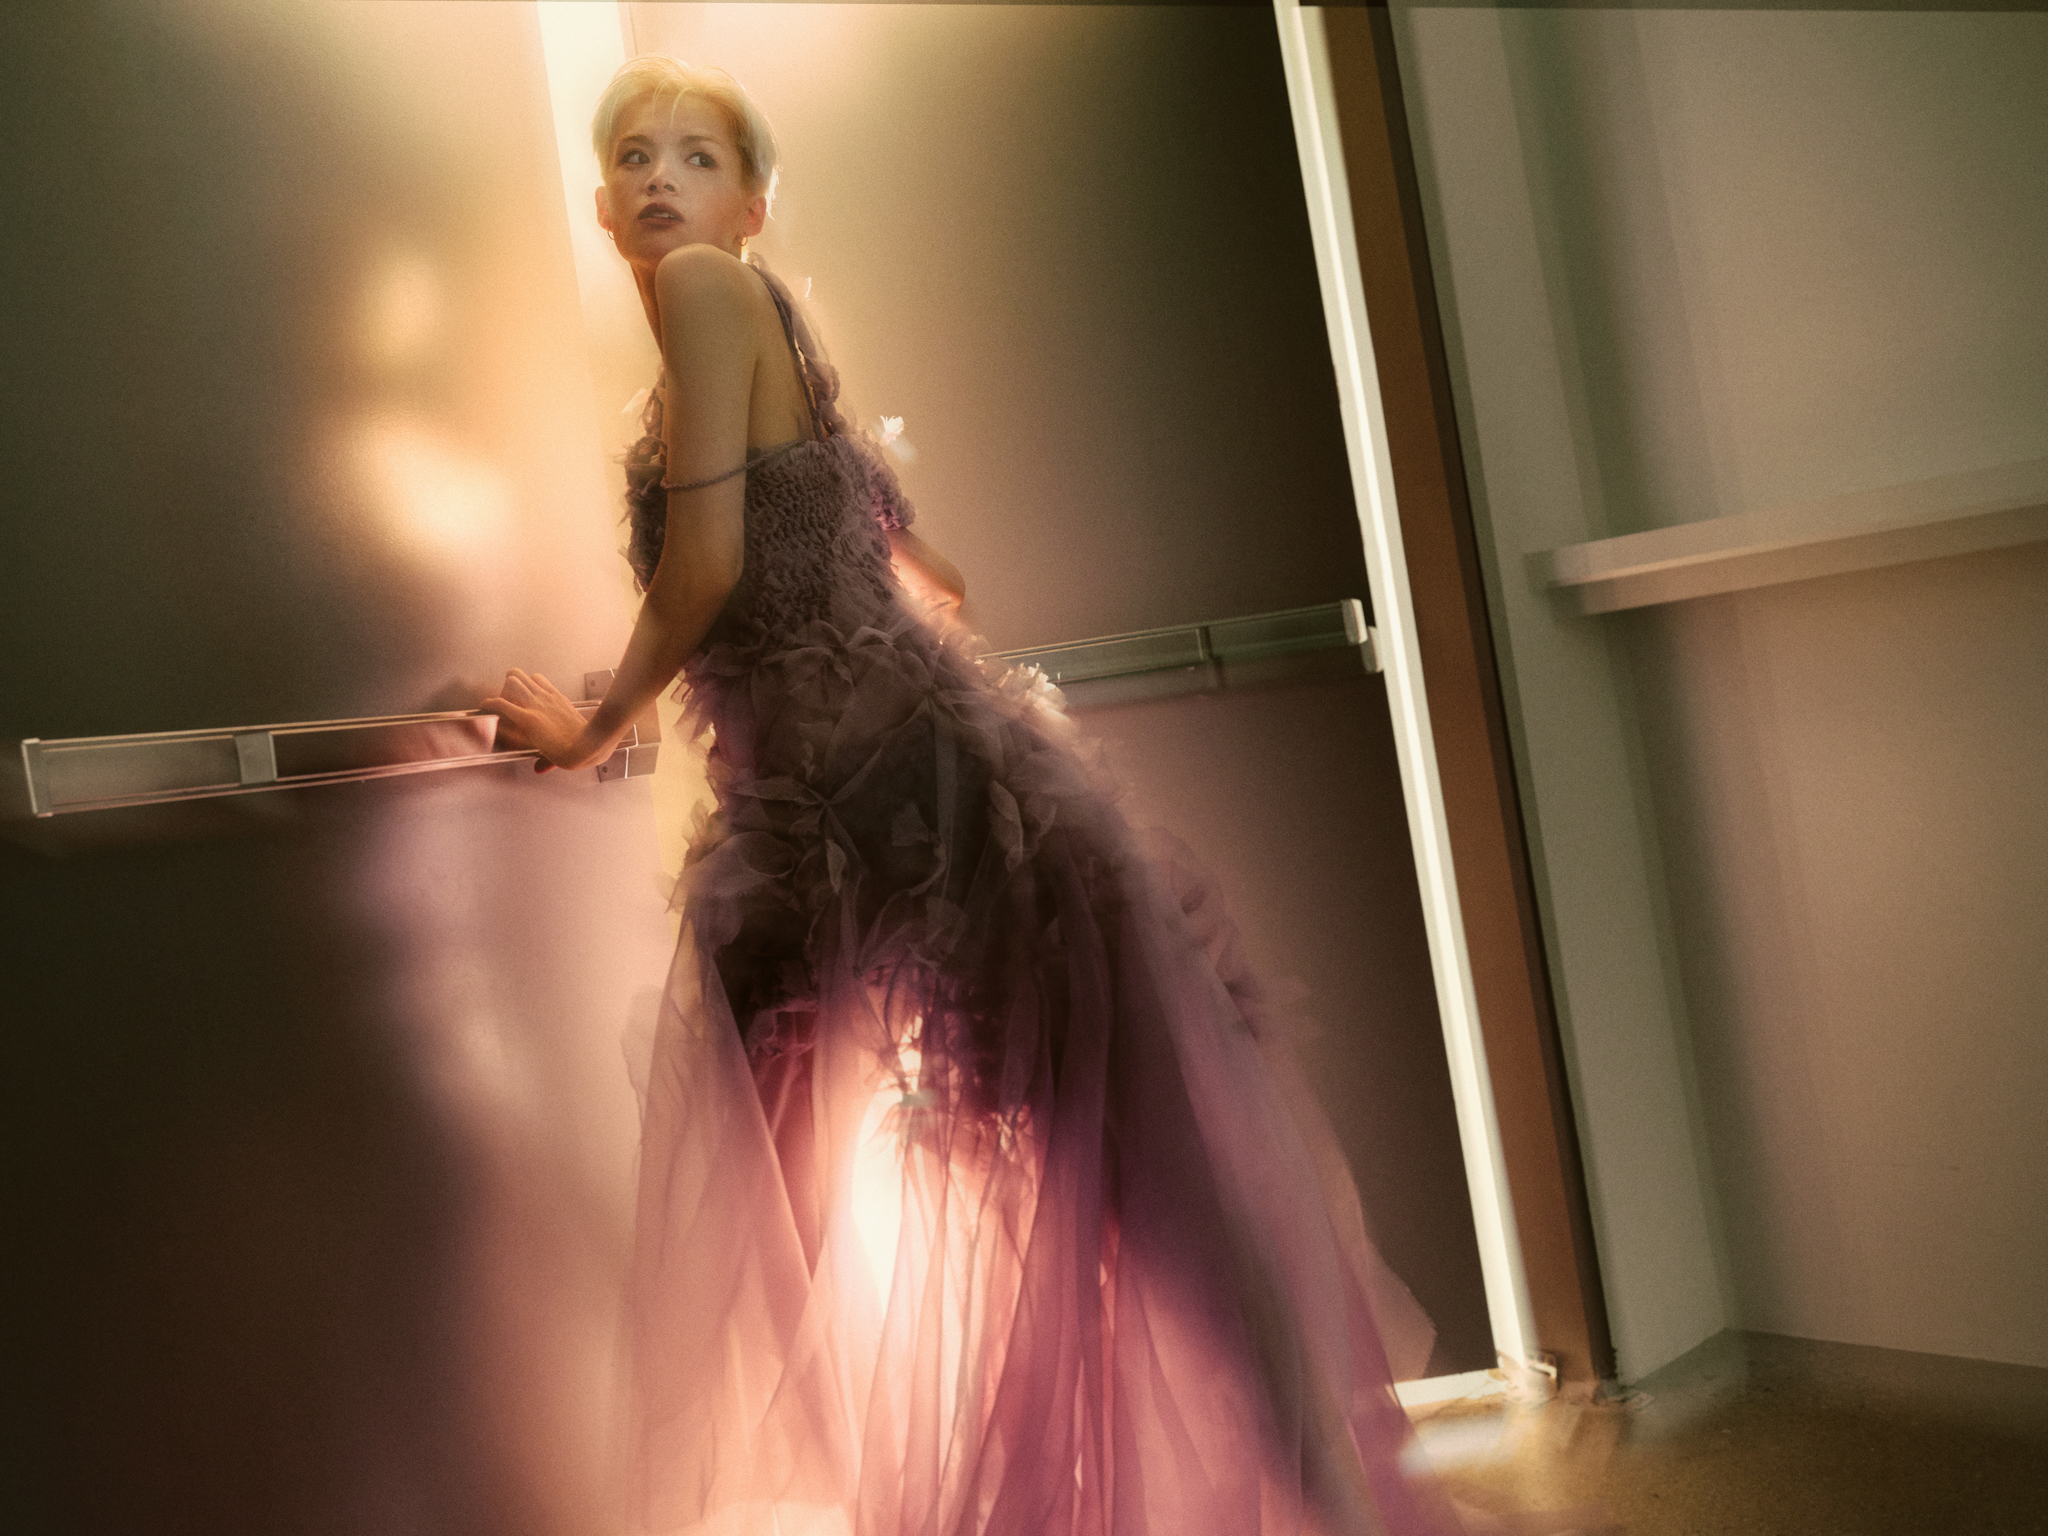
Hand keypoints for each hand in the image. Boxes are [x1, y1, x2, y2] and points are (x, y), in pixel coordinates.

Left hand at [480, 668, 607, 772]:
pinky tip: (487, 706)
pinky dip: (491, 703)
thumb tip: (540, 768)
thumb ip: (555, 751)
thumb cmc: (586, 744)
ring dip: (502, 691)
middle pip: (520, 675)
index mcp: (558, 700)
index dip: (526, 685)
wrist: (588, 747)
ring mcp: (537, 706)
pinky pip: (502, 703)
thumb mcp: (571, 739)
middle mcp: (546, 698)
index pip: (537, 679)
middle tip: (508, 699)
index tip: (522, 696)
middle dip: (510, 684)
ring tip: (500, 703)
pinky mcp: (528, 718)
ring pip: (511, 681)